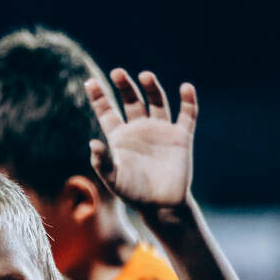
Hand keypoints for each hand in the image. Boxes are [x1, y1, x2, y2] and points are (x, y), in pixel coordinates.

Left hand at [84, 68, 196, 209]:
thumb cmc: (134, 195)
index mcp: (120, 137)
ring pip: (156, 101)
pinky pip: (187, 114)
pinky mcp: (181, 137)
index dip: (99, 96)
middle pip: (131, 100)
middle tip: (117, 72)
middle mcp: (140, 129)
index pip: (107, 111)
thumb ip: (103, 163)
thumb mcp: (114, 180)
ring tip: (145, 76)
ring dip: (151, 87)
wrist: (162, 206)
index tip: (90, 82)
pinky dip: (189, 101)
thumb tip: (93, 143)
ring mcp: (161, 130)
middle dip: (124, 86)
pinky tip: (186, 88)